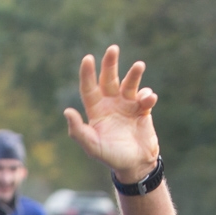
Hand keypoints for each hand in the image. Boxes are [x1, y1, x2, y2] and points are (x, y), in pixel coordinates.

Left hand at [63, 45, 159, 182]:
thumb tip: (66, 111)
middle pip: (109, 79)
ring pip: (129, 83)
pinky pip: (145, 97)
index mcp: (96, 110)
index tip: (87, 59)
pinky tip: (148, 100)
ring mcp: (127, 105)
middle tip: (112, 49)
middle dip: (110, 64)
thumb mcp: (92, 146)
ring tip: (139, 66)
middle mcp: (111, 104)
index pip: (89, 88)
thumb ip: (78, 131)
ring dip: (134, 74)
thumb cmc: (111, 156)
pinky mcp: (143, 109)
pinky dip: (147, 96)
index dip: (88, 74)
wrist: (135, 165)